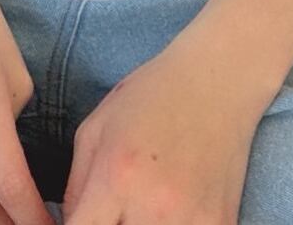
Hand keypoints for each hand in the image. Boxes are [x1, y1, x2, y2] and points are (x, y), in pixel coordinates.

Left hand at [60, 30, 276, 224]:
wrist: (216, 81)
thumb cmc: (150, 96)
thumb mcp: (95, 129)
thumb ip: (75, 187)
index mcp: (116, 178)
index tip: (82, 220)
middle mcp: (153, 206)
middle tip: (114, 209)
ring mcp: (191, 221)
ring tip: (140, 207)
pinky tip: (171, 210)